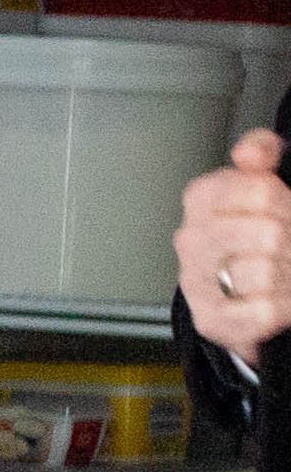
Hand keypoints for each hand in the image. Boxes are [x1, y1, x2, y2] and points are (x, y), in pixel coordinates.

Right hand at [180, 130, 290, 360]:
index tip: (282, 210)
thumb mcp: (262, 186)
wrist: (242, 295)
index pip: (261, 191)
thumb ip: (262, 154)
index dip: (285, 203)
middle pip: (268, 234)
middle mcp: (191, 239)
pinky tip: (276, 298)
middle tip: (287, 244)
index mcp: (201, 198)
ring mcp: (196, 280)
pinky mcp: (210, 318)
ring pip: (266, 273)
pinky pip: (262, 310)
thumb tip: (249, 153)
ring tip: (284, 272)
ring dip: (288, 275)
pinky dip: (280, 307)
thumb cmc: (257, 236)